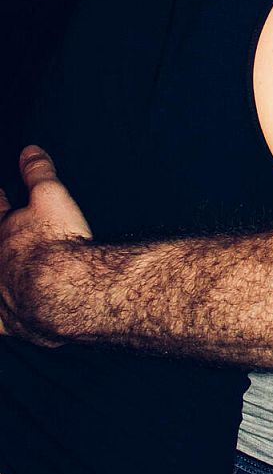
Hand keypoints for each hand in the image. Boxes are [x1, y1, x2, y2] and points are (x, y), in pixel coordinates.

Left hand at [0, 146, 90, 340]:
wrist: (66, 289)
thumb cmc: (58, 243)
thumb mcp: (50, 196)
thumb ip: (38, 172)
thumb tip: (29, 150)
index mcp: (2, 233)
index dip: (1, 202)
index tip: (3, 196)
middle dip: (3, 242)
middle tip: (8, 239)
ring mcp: (0, 297)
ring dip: (3, 279)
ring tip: (9, 275)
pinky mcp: (10, 323)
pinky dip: (2, 319)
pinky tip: (5, 319)